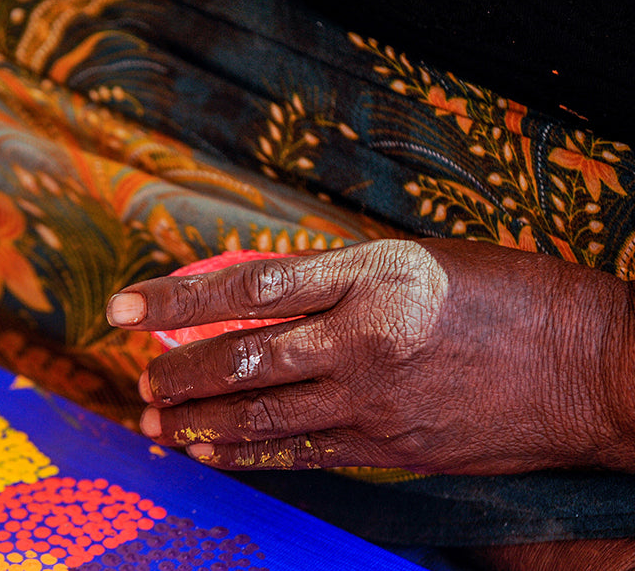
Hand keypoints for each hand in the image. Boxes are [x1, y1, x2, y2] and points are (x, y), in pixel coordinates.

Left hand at [106, 239, 634, 474]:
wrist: (592, 366)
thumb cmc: (508, 296)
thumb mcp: (416, 259)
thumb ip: (337, 276)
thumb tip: (257, 292)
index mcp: (370, 274)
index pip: (247, 286)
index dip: (176, 298)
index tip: (125, 306)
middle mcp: (363, 337)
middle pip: (242, 357)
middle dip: (177, 370)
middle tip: (138, 376)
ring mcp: (376, 399)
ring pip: (263, 412)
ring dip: (200, 420)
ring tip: (156, 420)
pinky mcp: (393, 447)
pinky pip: (303, 452)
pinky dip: (250, 454)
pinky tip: (212, 453)